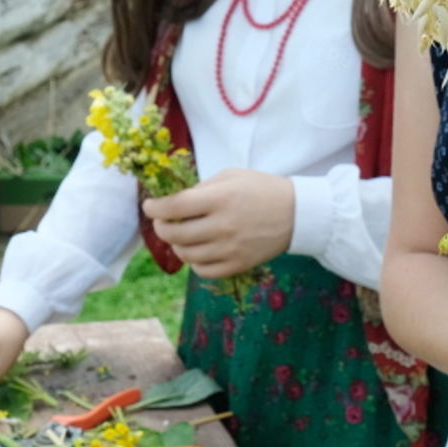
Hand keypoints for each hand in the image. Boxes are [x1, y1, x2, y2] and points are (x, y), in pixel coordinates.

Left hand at [142, 168, 294, 277]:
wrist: (297, 214)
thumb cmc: (262, 189)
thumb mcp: (232, 176)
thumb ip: (202, 188)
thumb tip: (174, 202)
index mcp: (221, 198)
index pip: (175, 207)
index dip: (155, 208)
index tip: (149, 206)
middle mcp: (223, 225)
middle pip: (175, 234)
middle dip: (161, 227)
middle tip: (162, 221)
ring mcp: (231, 249)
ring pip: (186, 254)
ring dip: (176, 245)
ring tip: (180, 236)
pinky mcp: (238, 265)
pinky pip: (203, 271)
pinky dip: (194, 262)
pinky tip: (197, 251)